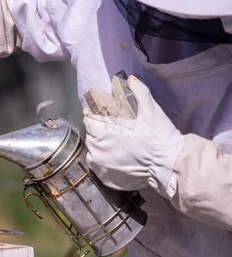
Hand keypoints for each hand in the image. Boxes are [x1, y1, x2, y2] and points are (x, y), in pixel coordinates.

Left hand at [83, 75, 184, 198]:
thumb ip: (138, 91)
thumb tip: (130, 79)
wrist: (168, 164)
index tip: (102, 116)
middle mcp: (96, 148)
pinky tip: (116, 158)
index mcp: (102, 130)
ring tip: (116, 145)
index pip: (88, 119)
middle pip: (91, 135)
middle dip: (100, 131)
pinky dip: (103, 161)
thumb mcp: (150, 109)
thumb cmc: (158, 135)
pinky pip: (97, 166)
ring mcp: (99, 165)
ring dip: (100, 146)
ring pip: (93, 151)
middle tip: (115, 131)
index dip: (95, 115)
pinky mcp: (104, 178)